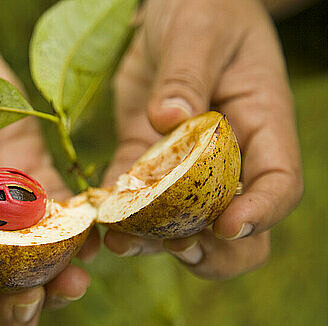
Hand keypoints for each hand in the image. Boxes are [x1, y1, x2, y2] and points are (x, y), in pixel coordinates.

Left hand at [104, 0, 302, 278]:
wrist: (172, 10)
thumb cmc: (202, 10)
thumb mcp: (198, 32)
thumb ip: (187, 75)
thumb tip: (170, 120)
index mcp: (262, 126)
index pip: (278, 184)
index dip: (260, 212)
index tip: (226, 224)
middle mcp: (229, 159)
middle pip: (238, 230)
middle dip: (210, 250)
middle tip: (174, 248)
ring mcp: (185, 167)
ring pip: (183, 226)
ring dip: (155, 243)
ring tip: (121, 244)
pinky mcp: (146, 161)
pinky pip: (135, 200)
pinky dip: (120, 216)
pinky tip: (99, 220)